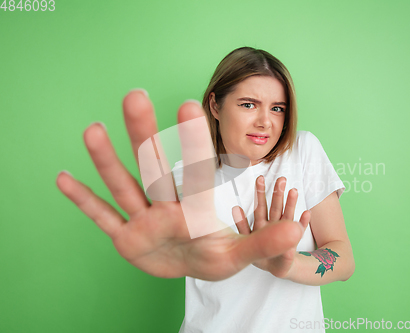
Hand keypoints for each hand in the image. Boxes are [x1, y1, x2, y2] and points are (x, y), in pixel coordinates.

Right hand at [56, 90, 304, 280]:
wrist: (189, 267)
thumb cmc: (212, 254)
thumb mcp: (240, 254)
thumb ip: (266, 242)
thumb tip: (299, 229)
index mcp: (195, 210)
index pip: (195, 173)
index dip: (192, 143)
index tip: (191, 105)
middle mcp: (166, 207)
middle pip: (153, 169)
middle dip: (145, 136)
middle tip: (136, 95)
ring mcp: (143, 221)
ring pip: (124, 187)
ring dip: (107, 162)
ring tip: (93, 130)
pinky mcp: (126, 238)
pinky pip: (102, 218)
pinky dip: (84, 201)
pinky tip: (62, 178)